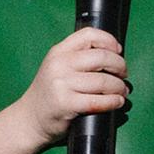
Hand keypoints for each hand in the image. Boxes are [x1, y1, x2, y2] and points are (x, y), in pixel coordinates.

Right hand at [19, 28, 128, 142]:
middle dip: (120, 66)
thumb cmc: (50, 93)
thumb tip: (114, 54)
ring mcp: (61, 84)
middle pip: (101, 57)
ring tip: (121, 91)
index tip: (117, 50)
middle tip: (123, 75)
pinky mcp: (66, 104)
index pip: (89, 34)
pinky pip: (98, 100)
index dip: (109, 40)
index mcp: (59, 52)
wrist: (30, 119)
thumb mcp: (58, 67)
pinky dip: (113, 101)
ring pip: (103, 81)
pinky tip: (116, 102)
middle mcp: (59, 64)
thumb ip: (78, 58)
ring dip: (119, 87)